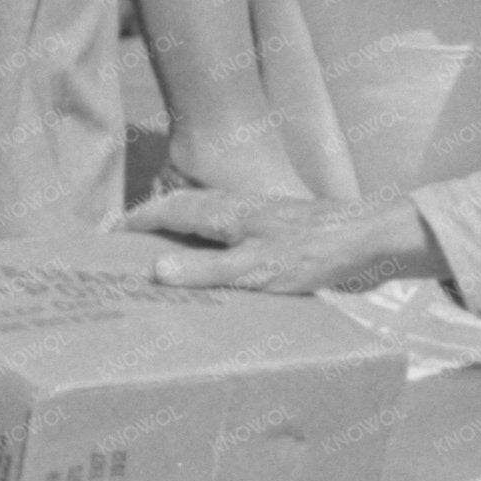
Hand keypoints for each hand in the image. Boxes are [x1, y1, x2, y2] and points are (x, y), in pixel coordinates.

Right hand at [128, 187, 444, 293]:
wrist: (374, 242)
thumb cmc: (317, 252)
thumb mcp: (256, 268)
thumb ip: (206, 269)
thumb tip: (155, 268)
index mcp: (227, 211)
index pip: (168, 209)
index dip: (136, 221)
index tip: (107, 236)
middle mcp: (240, 209)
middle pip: (186, 212)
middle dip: (155, 226)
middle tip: (129, 251)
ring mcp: (263, 220)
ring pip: (211, 223)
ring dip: (185, 237)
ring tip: (166, 263)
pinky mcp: (283, 235)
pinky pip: (235, 238)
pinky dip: (215, 250)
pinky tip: (221, 272)